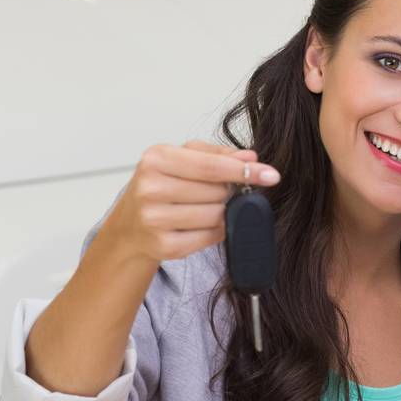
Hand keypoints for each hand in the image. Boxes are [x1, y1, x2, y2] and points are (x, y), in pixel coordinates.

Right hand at [104, 141, 279, 264]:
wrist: (129, 226)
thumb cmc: (161, 186)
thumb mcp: (182, 159)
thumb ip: (218, 154)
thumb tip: (251, 157)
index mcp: (156, 160)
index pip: (211, 166)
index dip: (245, 171)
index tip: (271, 175)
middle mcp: (150, 189)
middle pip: (217, 192)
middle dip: (228, 192)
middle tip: (216, 192)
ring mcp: (155, 219)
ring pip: (216, 215)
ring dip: (222, 212)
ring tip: (205, 206)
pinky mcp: (164, 246)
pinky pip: (210, 237)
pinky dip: (216, 231)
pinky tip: (202, 224)